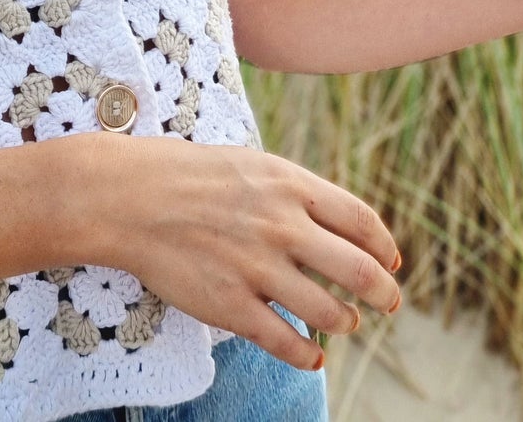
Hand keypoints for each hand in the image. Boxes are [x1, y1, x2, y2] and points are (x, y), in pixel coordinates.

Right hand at [85, 135, 402, 369]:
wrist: (130, 197)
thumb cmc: (190, 176)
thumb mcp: (253, 166)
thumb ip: (295, 194)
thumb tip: (336, 223)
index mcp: (289, 185)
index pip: (361, 221)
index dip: (385, 247)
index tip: (392, 262)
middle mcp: (281, 226)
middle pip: (359, 270)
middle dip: (384, 293)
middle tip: (389, 303)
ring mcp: (256, 268)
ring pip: (328, 312)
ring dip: (346, 322)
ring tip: (346, 322)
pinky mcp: (230, 305)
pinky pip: (285, 342)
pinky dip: (309, 355)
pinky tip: (313, 355)